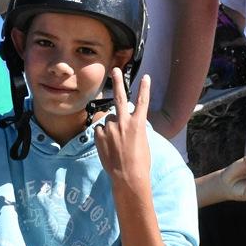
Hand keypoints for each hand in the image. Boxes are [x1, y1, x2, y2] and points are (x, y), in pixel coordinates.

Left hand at [90, 69, 153, 186]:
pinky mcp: (99, 136)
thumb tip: (127, 122)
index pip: (142, 102)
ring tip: (116, 142)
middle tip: (114, 69)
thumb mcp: (142, 141)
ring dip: (111, 126)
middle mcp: (124, 122)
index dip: (144, 88)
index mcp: (138, 124)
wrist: (127, 176)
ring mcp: (110, 128)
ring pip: (108, 120)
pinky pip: (100, 130)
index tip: (145, 77)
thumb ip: (134, 128)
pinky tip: (108, 146)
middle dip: (117, 82)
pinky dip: (103, 135)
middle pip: (120, 98)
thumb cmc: (140, 162)